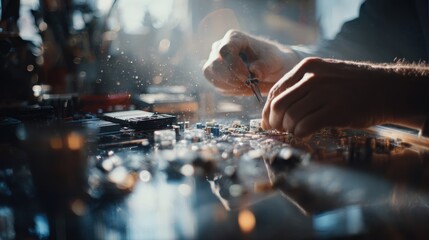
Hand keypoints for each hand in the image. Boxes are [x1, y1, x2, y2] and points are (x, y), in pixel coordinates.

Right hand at [203, 29, 299, 94]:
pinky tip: (241, 87)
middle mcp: (220, 47)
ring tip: (246, 85)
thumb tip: (253, 71)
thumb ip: (264, 66)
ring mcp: (215, 60)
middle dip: (231, 78)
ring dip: (229, 85)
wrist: (268, 69)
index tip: (248, 77)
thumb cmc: (270, 61)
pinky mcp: (215, 74)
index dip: (234, 67)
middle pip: (214, 64)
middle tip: (247, 84)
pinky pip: (216, 84)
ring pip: (211, 75)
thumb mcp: (272, 62)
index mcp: (234, 38)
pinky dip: (229, 89)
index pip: (225, 50)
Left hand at [261, 57, 428, 136]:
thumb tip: (274, 108)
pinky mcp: (336, 110)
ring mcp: (325, 93)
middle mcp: (313, 77)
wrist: (385, 89)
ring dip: (289, 129)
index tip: (268, 123)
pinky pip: (306, 126)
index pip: (276, 91)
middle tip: (279, 131)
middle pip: (279, 105)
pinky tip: (305, 135)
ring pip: (291, 117)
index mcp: (307, 67)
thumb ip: (300, 86)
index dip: (267, 110)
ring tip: (295, 132)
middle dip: (275, 123)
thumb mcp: (324, 75)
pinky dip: (301, 134)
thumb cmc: (351, 86)